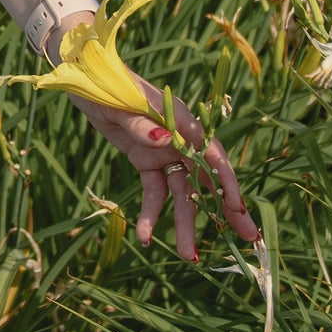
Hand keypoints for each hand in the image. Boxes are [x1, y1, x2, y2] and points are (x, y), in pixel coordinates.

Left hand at [75, 82, 257, 263]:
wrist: (85, 76)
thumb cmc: (107, 83)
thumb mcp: (121, 103)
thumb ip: (143, 125)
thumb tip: (165, 142)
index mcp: (181, 120)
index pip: (212, 154)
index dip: (226, 182)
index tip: (238, 208)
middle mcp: (179, 138)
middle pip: (206, 178)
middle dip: (225, 210)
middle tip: (246, 238)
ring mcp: (163, 151)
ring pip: (181, 192)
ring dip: (184, 223)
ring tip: (187, 255)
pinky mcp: (145, 160)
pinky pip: (153, 192)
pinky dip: (150, 214)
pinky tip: (144, 237)